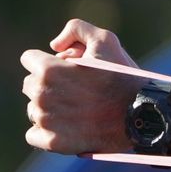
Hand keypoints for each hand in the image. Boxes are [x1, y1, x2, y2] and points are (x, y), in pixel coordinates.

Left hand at [20, 18, 141, 153]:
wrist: (141, 114)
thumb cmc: (123, 76)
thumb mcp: (105, 39)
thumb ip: (76, 29)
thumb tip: (54, 45)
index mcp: (48, 69)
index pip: (29, 60)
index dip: (49, 61)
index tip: (67, 69)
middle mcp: (41, 95)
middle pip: (30, 85)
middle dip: (48, 85)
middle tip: (75, 90)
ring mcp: (46, 120)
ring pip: (33, 110)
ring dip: (48, 108)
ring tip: (76, 109)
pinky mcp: (52, 142)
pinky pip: (33, 135)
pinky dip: (47, 132)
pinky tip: (67, 127)